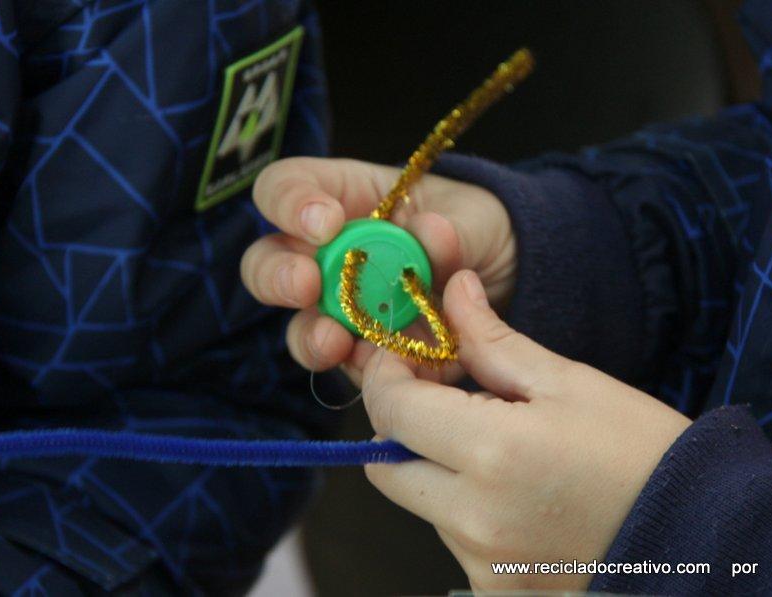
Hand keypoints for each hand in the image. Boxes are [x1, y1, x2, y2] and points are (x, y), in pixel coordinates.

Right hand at [241, 157, 514, 379]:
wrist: (505, 277)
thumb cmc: (472, 226)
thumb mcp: (470, 214)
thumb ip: (451, 227)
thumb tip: (430, 233)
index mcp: (339, 197)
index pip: (283, 188)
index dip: (289, 203)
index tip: (324, 222)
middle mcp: (325, 255)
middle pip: (266, 263)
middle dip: (279, 276)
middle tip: (305, 285)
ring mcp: (339, 309)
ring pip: (299, 326)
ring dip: (311, 335)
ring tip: (335, 340)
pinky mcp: (364, 353)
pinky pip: (349, 367)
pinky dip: (362, 369)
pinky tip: (380, 366)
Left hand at [360, 269, 689, 591]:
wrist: (703, 535)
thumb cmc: (643, 451)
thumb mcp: (569, 382)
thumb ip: (493, 340)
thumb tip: (453, 292)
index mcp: (493, 454)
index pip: (393, 412)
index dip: (388, 376)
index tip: (409, 357)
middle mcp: (475, 519)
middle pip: (386, 466)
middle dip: (403, 425)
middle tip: (447, 396)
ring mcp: (483, 565)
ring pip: (422, 502)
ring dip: (440, 466)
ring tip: (505, 445)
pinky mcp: (496, 591)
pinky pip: (454, 540)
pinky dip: (467, 508)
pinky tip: (517, 490)